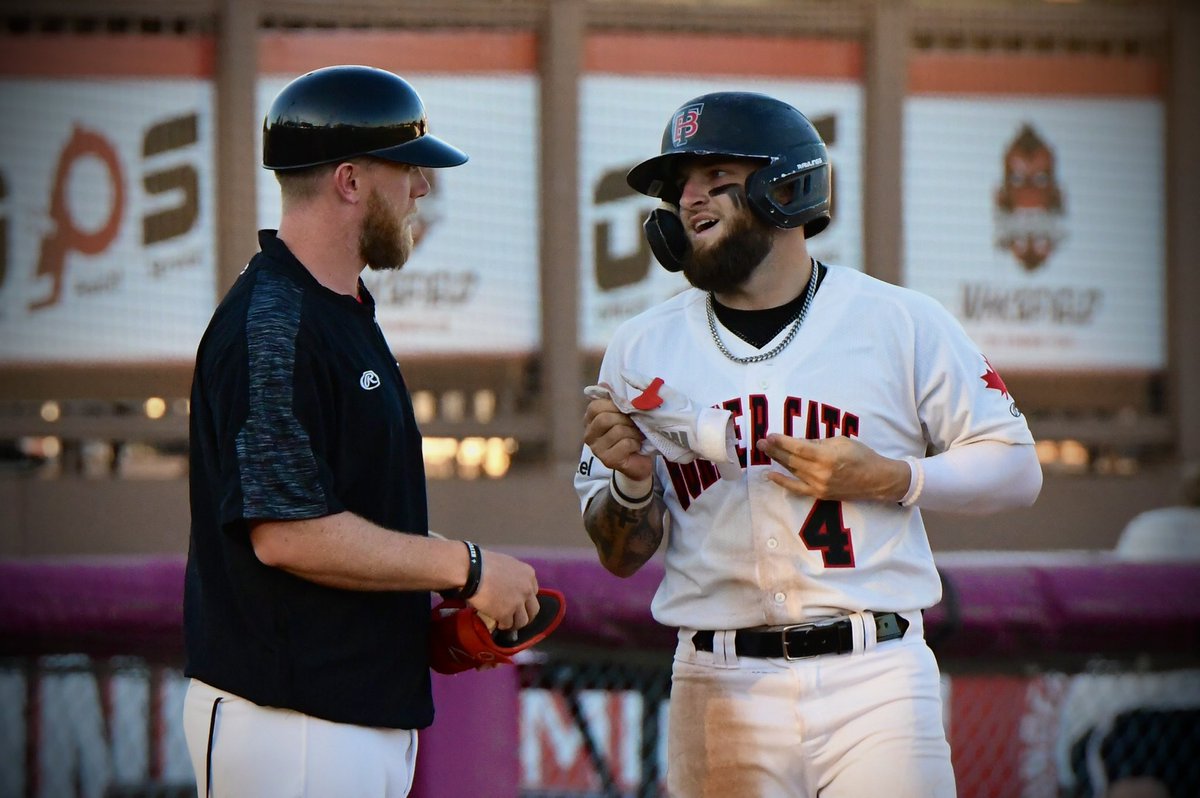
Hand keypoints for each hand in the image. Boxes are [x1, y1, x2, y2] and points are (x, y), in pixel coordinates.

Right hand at [467, 550, 539, 631]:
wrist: (471, 569)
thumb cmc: (483, 563)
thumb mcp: (506, 564)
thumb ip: (513, 576)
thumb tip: (509, 586)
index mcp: (528, 574)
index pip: (534, 592)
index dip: (525, 599)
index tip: (517, 602)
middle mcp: (527, 588)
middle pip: (533, 609)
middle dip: (525, 615)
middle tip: (515, 617)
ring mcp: (518, 602)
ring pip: (523, 621)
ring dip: (514, 623)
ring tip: (505, 622)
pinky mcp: (506, 613)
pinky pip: (508, 625)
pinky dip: (503, 625)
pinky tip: (497, 623)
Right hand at [583, 396, 654, 481]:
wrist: (639, 461)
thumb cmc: (630, 434)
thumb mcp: (624, 414)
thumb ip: (614, 399)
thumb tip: (603, 384)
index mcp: (590, 421)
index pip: (595, 406)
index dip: (614, 405)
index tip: (626, 409)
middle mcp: (589, 435)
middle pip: (604, 418)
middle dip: (625, 419)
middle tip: (635, 423)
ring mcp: (597, 449)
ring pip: (617, 430)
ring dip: (633, 431)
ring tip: (638, 435)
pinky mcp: (608, 460)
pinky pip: (625, 444)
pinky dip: (635, 442)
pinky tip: (637, 446)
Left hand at [755, 434, 909, 502]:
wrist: (876, 479)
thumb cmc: (861, 455)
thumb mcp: (840, 441)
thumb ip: (817, 442)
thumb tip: (798, 442)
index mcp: (827, 456)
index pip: (798, 447)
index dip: (782, 441)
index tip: (770, 435)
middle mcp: (820, 473)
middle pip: (791, 460)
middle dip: (774, 450)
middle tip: (760, 442)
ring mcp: (819, 485)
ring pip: (793, 471)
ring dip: (777, 461)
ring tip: (765, 451)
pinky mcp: (819, 494)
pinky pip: (797, 488)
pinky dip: (783, 482)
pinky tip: (770, 475)